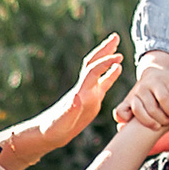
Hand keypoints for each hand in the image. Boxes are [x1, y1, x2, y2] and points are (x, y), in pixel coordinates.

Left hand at [0, 35, 121, 169]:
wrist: (49, 133)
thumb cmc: (54, 129)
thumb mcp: (62, 121)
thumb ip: (70, 110)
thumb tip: (77, 97)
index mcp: (80, 91)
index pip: (93, 71)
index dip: (106, 63)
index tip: (119, 57)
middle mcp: (84, 88)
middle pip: (94, 63)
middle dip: (104, 50)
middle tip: (115, 36)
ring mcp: (88, 92)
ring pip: (99, 70)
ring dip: (107, 57)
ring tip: (118, 47)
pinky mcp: (91, 99)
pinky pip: (103, 83)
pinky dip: (111, 74)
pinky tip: (118, 69)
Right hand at [113, 52, 168, 132]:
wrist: (152, 74)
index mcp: (158, 82)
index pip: (163, 96)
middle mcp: (143, 87)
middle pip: (150, 106)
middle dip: (160, 117)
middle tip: (168, 123)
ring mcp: (133, 95)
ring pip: (136, 109)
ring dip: (146, 121)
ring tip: (156, 127)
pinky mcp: (126, 102)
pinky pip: (120, 112)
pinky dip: (123, 119)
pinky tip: (131, 127)